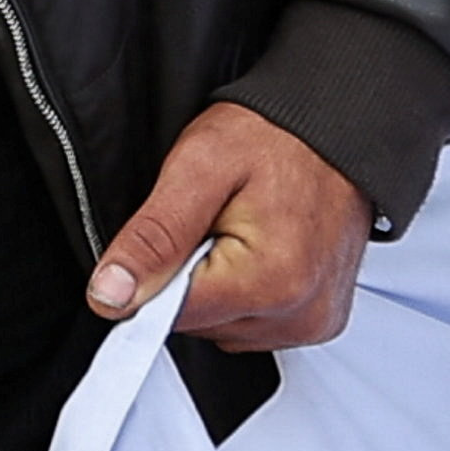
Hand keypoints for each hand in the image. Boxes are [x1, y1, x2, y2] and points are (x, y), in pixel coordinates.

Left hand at [88, 96, 370, 350]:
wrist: (339, 123)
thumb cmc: (277, 135)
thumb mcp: (200, 166)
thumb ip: (153, 236)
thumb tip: (110, 295)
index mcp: (270, 281)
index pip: (169, 316)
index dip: (156, 272)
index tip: (178, 233)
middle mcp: (300, 312)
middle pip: (197, 323)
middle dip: (192, 274)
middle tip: (217, 220)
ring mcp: (314, 320)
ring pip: (222, 328)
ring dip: (221, 285)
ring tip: (243, 230)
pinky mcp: (320, 320)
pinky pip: (254, 325)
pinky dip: (247, 292)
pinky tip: (262, 249)